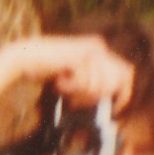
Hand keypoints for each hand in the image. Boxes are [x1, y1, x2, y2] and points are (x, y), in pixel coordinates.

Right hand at [1, 35, 134, 111]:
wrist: (25, 56)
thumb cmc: (48, 68)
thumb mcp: (77, 74)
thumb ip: (94, 81)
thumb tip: (109, 100)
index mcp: (100, 48)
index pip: (127, 72)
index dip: (124, 93)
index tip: (115, 108)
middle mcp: (99, 46)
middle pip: (114, 82)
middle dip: (97, 96)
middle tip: (79, 99)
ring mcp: (89, 50)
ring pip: (97, 87)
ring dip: (79, 93)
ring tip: (64, 87)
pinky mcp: (78, 56)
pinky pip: (82, 84)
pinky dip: (69, 88)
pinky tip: (59, 81)